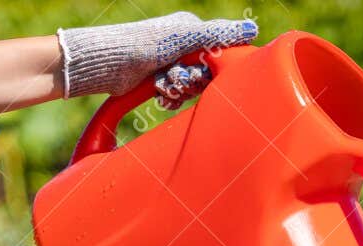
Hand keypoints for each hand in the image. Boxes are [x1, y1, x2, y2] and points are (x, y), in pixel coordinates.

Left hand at [57, 12, 256, 99]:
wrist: (110, 63)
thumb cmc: (147, 45)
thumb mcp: (187, 37)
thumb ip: (220, 34)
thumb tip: (252, 30)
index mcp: (192, 31)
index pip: (220, 53)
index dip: (215, 69)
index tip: (203, 73)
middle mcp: (183, 46)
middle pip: (206, 74)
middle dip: (193, 81)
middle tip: (179, 79)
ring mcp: (170, 64)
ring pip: (190, 88)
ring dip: (179, 91)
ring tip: (164, 85)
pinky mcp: (159, 82)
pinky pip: (176, 97)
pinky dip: (169, 98)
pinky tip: (159, 94)